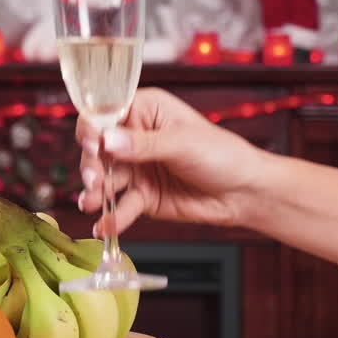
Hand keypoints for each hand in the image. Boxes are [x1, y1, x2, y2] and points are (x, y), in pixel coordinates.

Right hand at [77, 88, 269, 235]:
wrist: (245, 193)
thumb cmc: (223, 155)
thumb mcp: (183, 143)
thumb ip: (143, 144)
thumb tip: (107, 140)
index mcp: (146, 111)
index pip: (106, 113)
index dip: (93, 128)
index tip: (92, 144)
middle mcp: (135, 138)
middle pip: (98, 149)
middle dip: (92, 165)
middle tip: (94, 180)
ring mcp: (137, 168)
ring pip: (105, 178)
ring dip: (96, 192)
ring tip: (93, 203)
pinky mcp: (142, 196)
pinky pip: (121, 206)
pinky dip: (111, 217)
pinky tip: (105, 226)